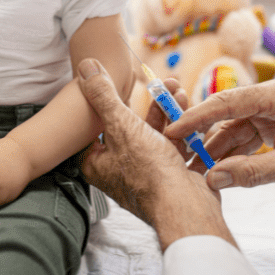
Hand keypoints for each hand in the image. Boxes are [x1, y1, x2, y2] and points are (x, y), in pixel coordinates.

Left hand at [77, 59, 235, 248]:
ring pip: (154, 132)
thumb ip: (103, 96)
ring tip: (179, 91)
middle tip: (164, 83)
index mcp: (96, 162)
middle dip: (150, 101)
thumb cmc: (148, 172)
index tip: (122, 83)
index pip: (96, 126)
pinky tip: (189, 111)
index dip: (109, 101)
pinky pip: (173, 144)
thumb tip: (86, 67)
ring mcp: (145, 173)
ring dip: (169, 110)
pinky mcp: (169, 175)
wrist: (186, 207)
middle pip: (130, 125)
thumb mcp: (121, 125)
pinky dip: (181, 127)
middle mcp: (117, 169)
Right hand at [165, 79, 274, 189]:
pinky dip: (228, 157)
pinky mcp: (270, 130)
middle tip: (175, 153)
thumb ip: (252, 172)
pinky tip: (212, 172)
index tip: (172, 129)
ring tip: (190, 170)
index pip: (227, 102)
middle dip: (201, 136)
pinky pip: (242, 141)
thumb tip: (212, 179)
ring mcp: (268, 115)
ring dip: (213, 151)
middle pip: (224, 115)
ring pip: (231, 131)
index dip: (197, 116)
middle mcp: (268, 100)